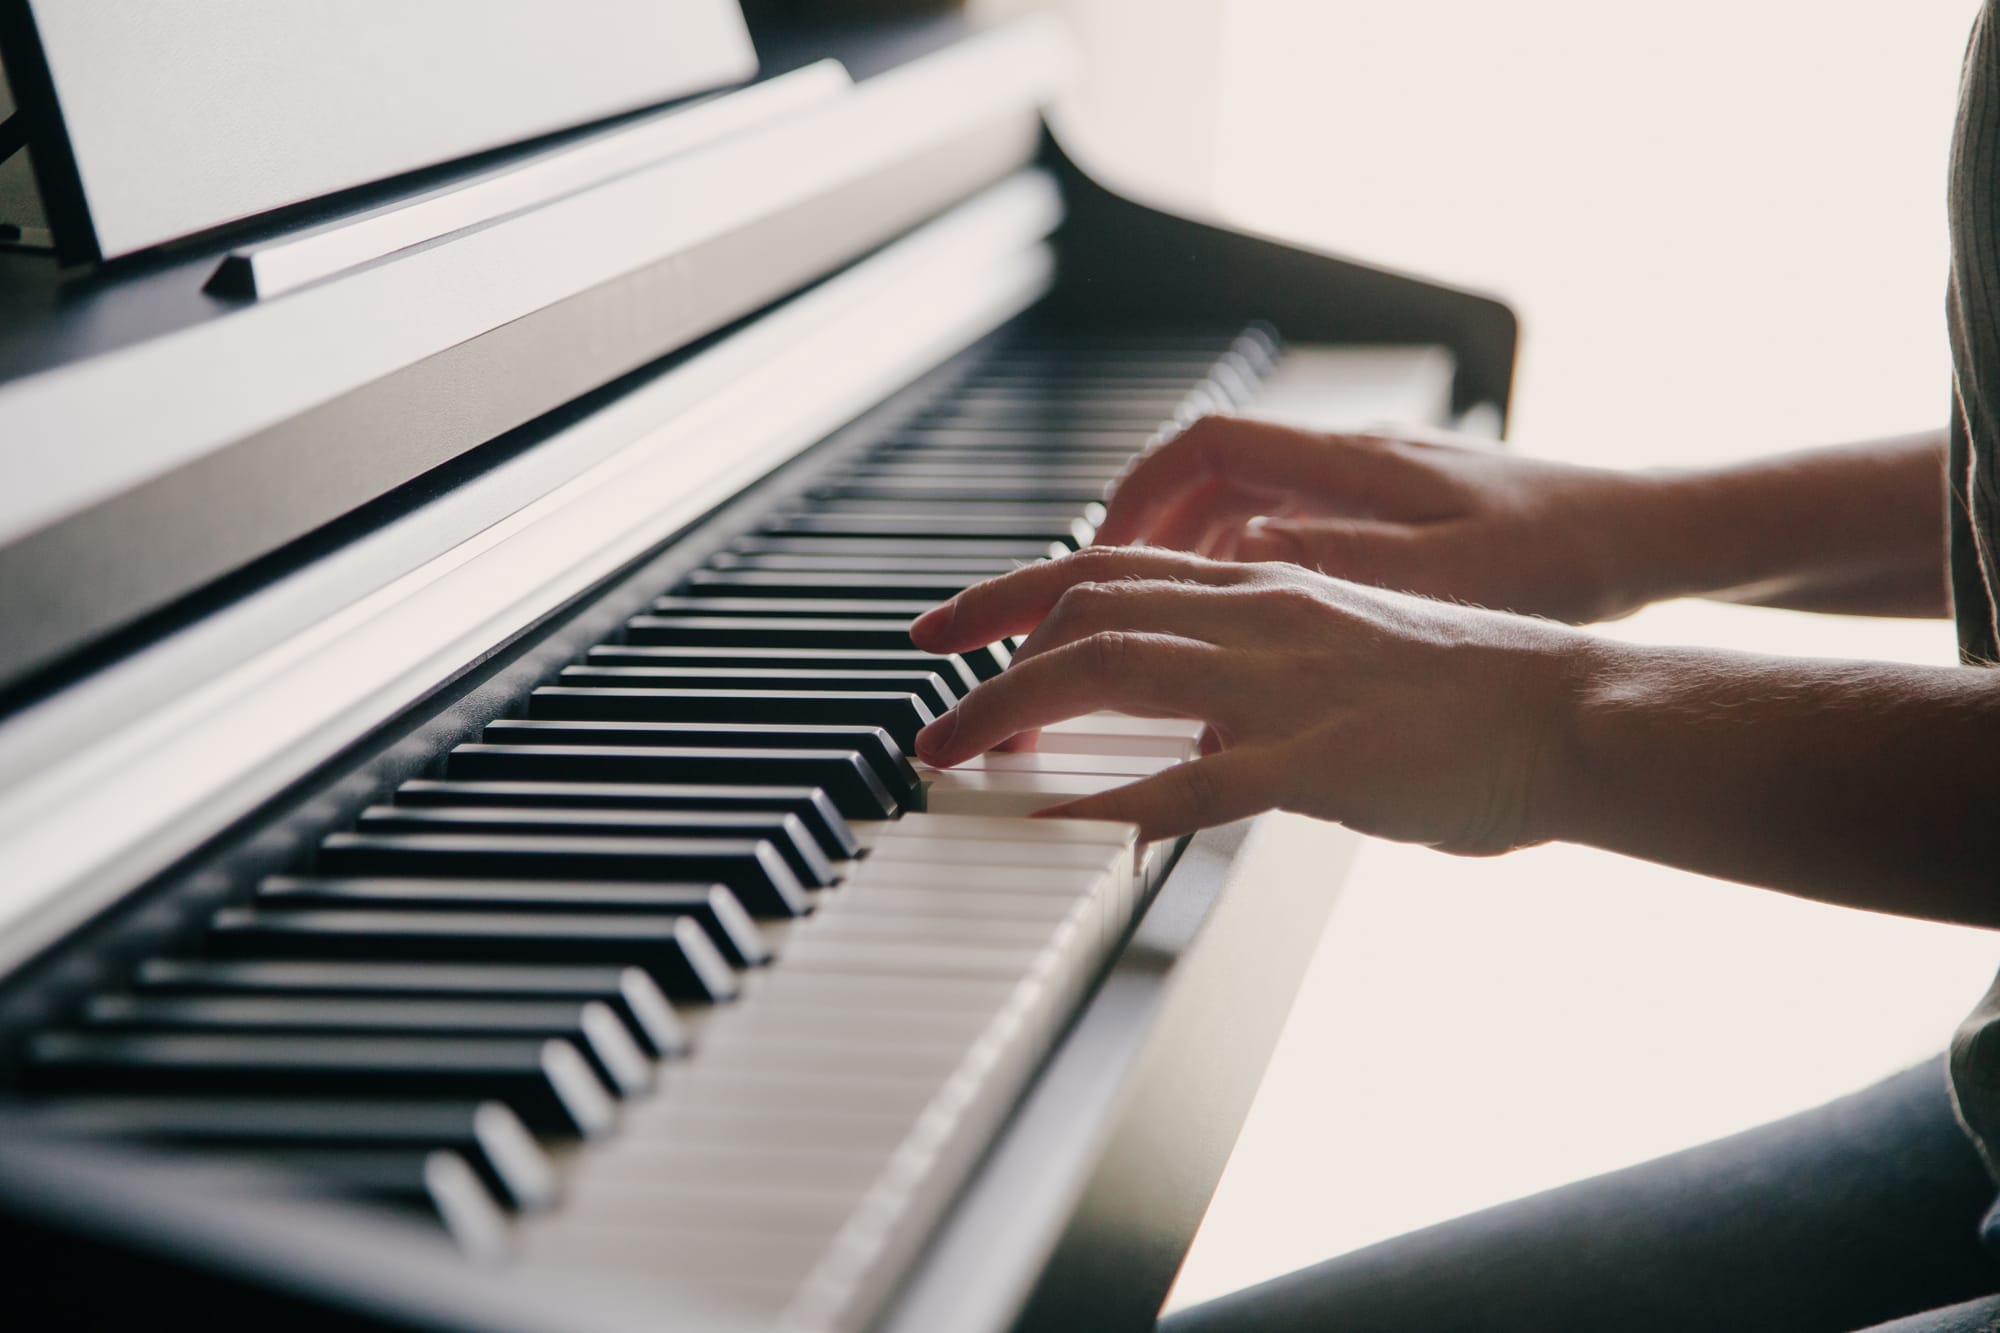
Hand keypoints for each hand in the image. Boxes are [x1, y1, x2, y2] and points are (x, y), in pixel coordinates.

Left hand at [909, 546, 1587, 848]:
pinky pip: (1196, 775)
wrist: (1576, 710)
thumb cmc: (1475, 694)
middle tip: (927, 715)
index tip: (948, 629)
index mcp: (1269, 588)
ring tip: (955, 759)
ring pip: (1113, 664)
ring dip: (1013, 711)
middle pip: (1085, 603)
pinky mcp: (1323, 756)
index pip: (1110, 567)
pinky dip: (1118, 801)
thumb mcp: (1347, 656)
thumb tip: (1195, 718)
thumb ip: (1262, 672)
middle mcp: (1262, 613)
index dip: (1011, 594)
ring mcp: (1287, 680)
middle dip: (984, 654)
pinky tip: (1064, 827)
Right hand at [1095, 416, 1656, 622]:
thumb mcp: (1445, 572)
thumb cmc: (1564, 553)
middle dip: (1147, 534)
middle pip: (1211, 478)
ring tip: (1165, 630)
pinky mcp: (1403, 521)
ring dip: (1198, 562)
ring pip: (1252, 510)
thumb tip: (1234, 560)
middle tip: (1108, 600)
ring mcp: (1377, 488)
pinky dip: (1256, 579)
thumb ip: (1334, 565)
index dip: (1139, 492)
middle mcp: (1353, 462)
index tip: (1099, 548)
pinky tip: (1258, 639)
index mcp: (1352, 463)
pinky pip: (1297, 537)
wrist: (1651, 539)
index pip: (1206, 447)